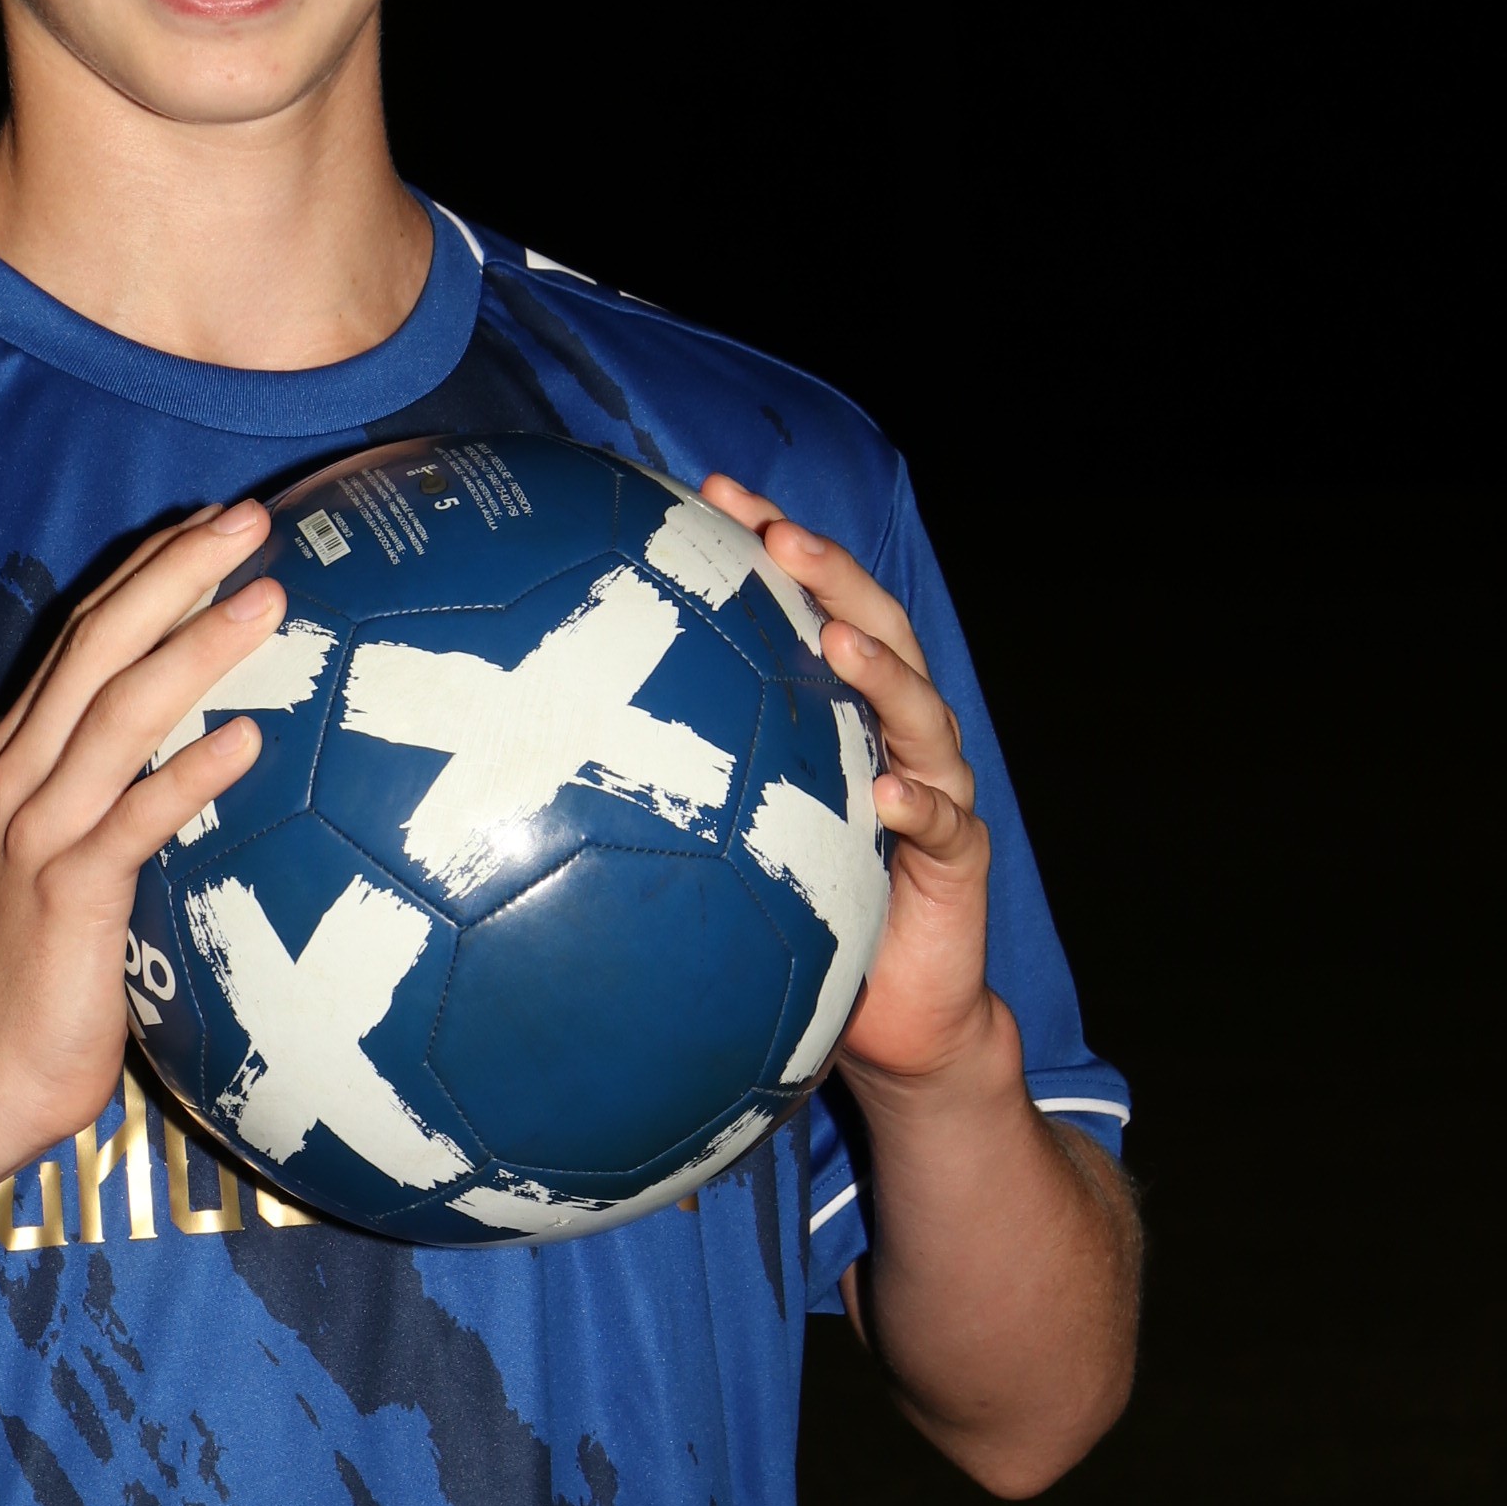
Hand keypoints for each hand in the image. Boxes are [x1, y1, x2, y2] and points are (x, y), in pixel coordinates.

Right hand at [0, 498, 281, 1165]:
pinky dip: (188, 776)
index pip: (84, 633)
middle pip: (98, 647)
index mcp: (23, 751)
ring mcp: (38, 832)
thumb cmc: (56, 960)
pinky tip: (248, 740)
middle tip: (250, 521)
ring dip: (195, 650)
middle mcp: (21, 774)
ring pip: (118, 716)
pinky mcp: (66, 897)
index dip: (148, 568)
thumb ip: (129, 782)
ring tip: (268, 601)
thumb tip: (230, 729)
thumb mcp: (85, 848)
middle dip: (174, 574)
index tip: (216, 518)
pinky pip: (133, 823)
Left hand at [698, 474, 994, 1089]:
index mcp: (844, 709)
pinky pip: (946, 823)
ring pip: (922, 711)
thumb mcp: (728, 832)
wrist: (890, 1015)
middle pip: (877, 628)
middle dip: (830, 572)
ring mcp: (937, 788)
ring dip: (879, 671)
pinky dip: (921, 805)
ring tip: (835, 641)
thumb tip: (547, 726)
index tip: (711, 490)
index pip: (814, 600)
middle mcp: (896, 733)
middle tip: (778, 533)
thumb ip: (677, 774)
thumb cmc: (798, 912)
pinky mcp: (960, 858)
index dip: (774, 539)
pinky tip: (890, 798)